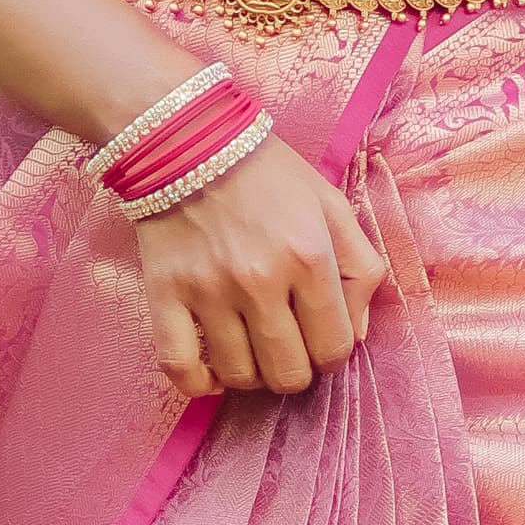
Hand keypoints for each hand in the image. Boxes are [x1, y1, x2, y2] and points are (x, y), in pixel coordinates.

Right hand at [132, 137, 388, 398]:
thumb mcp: (332, 206)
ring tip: (252, 349)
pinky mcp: (164, 295)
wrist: (187, 140)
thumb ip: (360, 268)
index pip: (334, 348)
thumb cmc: (267, 173)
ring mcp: (208, 292)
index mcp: (310, 257)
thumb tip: (357, 334)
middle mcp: (260, 281)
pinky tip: (213, 373)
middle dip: (296, 368)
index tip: (319, 335)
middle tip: (287, 343)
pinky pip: (181, 368)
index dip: (332, 352)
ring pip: (240, 377)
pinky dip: (199, 385)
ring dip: (252, 374)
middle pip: (289, 373)